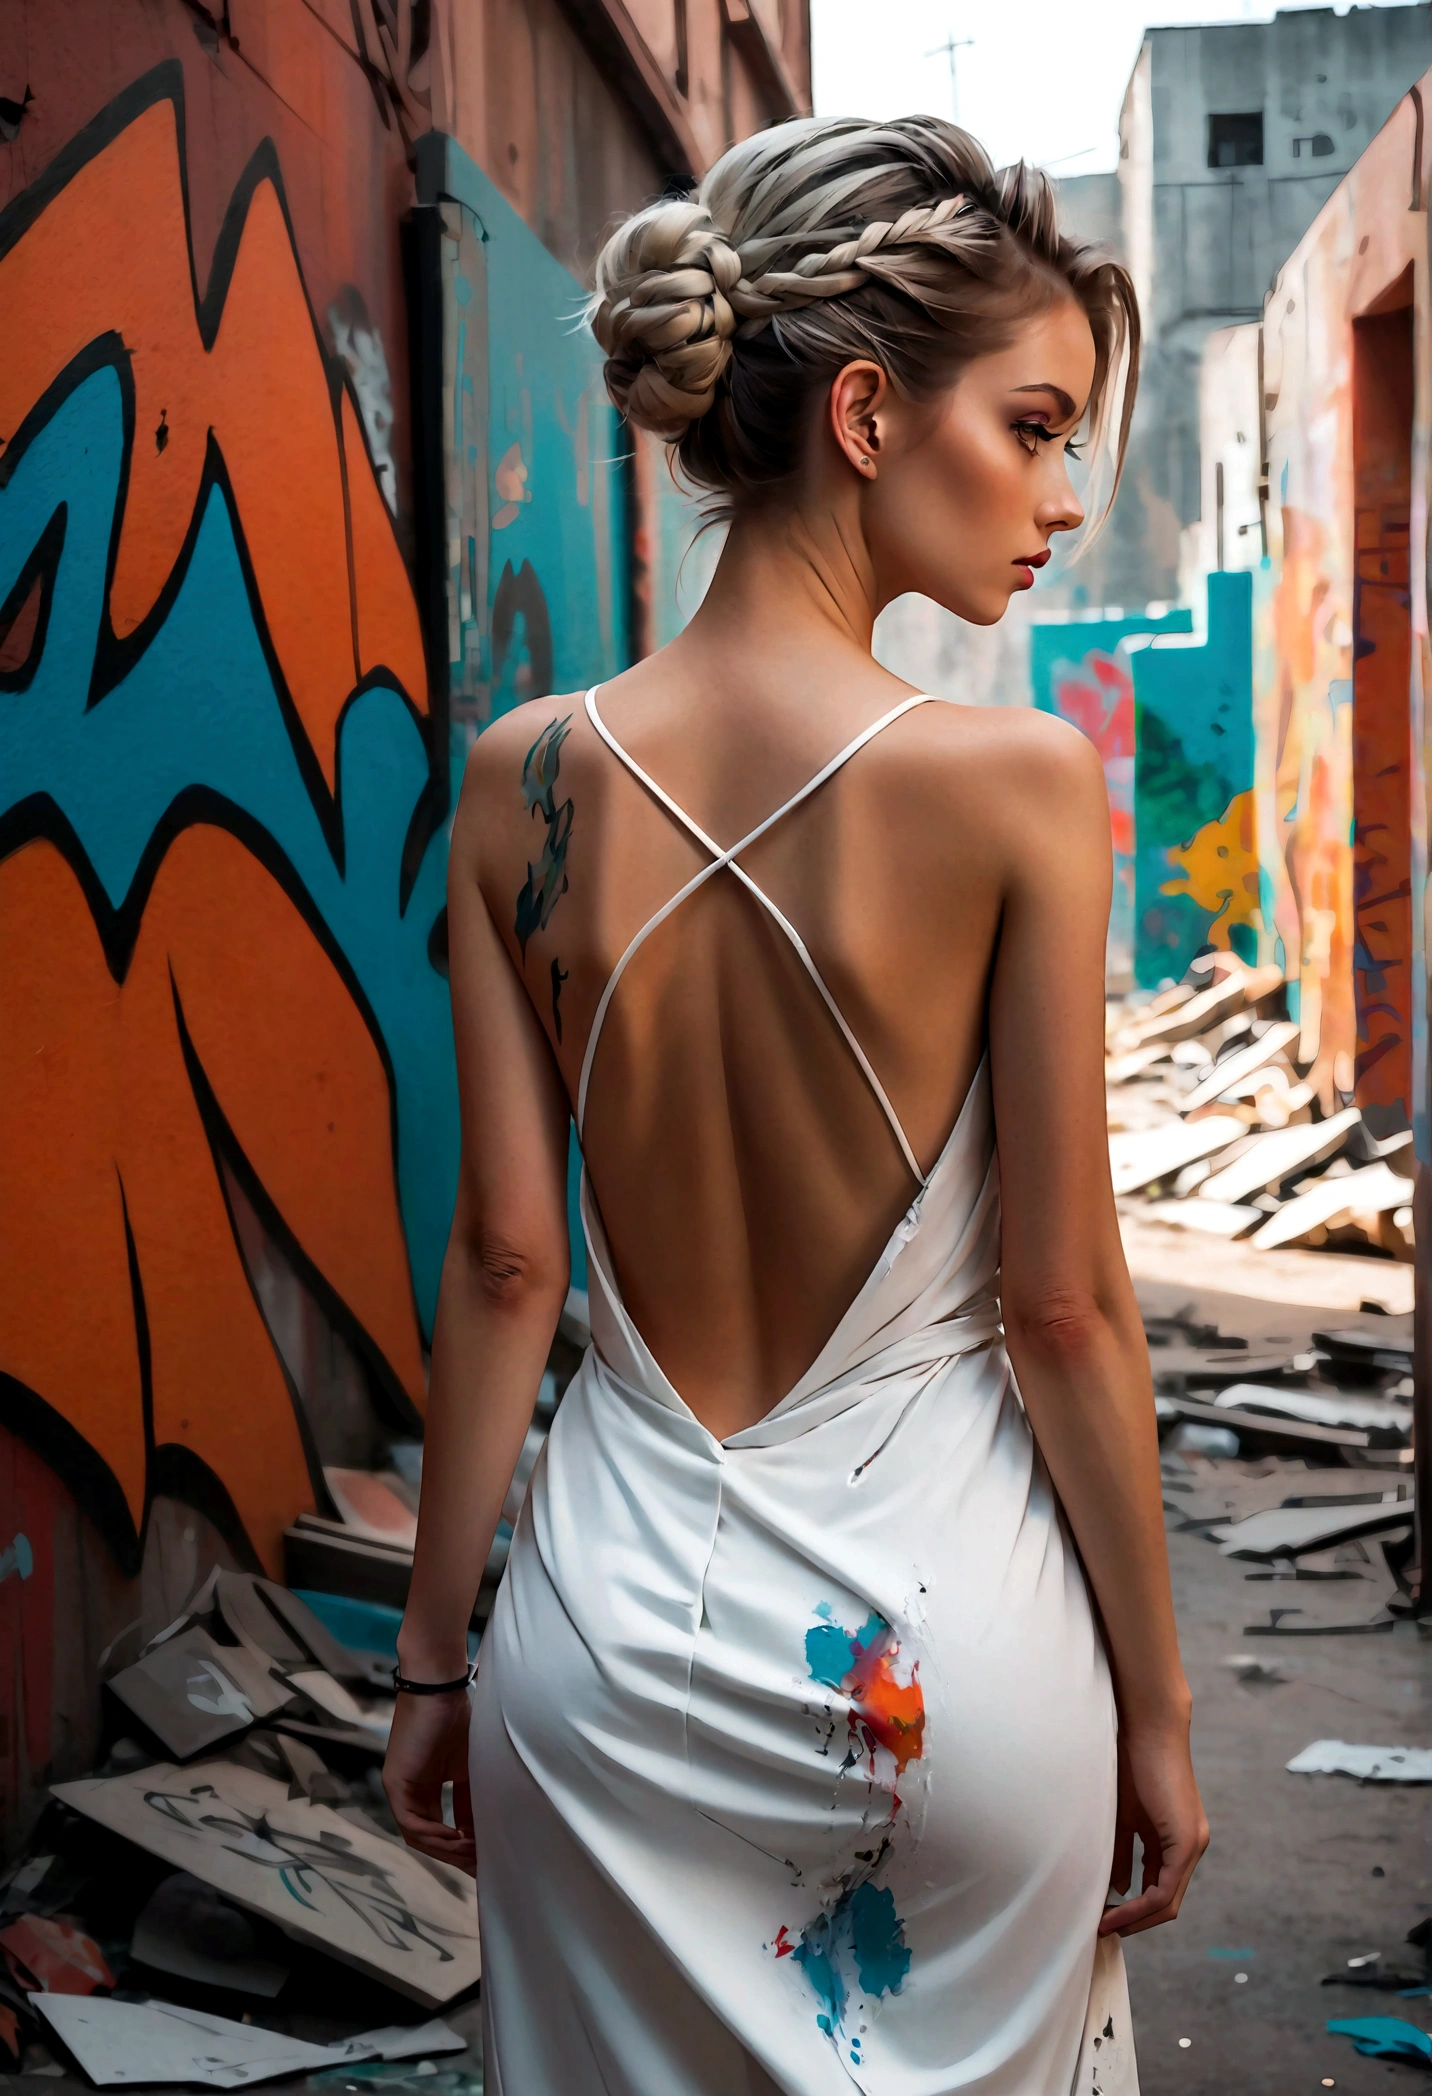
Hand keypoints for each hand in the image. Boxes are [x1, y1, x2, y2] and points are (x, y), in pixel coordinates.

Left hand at [383, 1687, 475, 1877]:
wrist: (439, 1689)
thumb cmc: (459, 1719)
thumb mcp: (471, 1768)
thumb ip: (472, 1800)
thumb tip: (484, 1834)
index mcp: (427, 1789)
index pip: (443, 1829)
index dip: (464, 1847)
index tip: (487, 1859)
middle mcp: (410, 1794)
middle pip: (430, 1839)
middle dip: (456, 1855)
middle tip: (482, 1866)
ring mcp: (400, 1791)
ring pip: (419, 1836)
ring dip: (446, 1849)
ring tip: (474, 1852)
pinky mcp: (395, 1785)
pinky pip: (411, 1822)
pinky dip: (434, 1835)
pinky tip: (457, 1838)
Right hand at [1100, 1717, 1207, 1935]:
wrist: (1148, 1729)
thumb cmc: (1131, 1763)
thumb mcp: (1123, 1817)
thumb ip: (1123, 1852)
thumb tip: (1120, 1886)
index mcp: (1176, 1839)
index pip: (1159, 1887)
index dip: (1133, 1908)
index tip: (1104, 1916)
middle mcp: (1191, 1846)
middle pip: (1167, 1903)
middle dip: (1135, 1920)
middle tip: (1104, 1929)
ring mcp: (1193, 1845)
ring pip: (1168, 1900)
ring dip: (1137, 1918)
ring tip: (1106, 1925)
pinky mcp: (1188, 1841)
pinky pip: (1165, 1888)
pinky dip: (1141, 1904)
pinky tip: (1117, 1909)